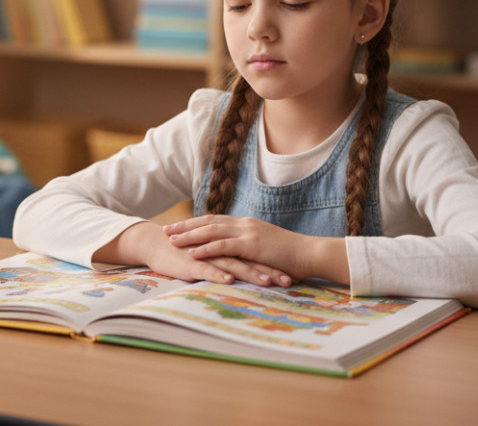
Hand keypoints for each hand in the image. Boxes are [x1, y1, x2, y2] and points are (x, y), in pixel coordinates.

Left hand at [164, 215, 323, 283]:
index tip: (179, 227)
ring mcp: (247, 232)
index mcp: (247, 224)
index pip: (215, 220)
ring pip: (211, 231)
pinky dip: (205, 248)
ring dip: (189, 235)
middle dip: (185, 226)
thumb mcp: (267, 249)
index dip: (195, 223)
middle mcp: (244, 224)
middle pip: (208, 222)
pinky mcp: (252, 244)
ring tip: (171, 240)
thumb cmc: (292, 256)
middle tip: (166, 230)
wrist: (311, 253)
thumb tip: (240, 256)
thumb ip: (251, 249)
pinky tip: (192, 252)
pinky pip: (223, 245)